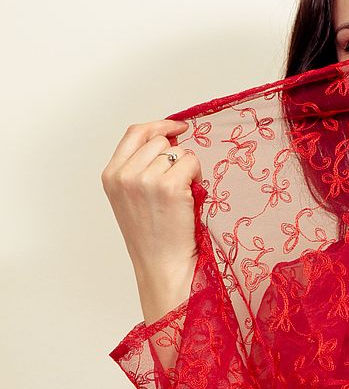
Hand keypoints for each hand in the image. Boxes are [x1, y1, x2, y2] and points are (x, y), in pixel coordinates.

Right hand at [101, 120, 201, 323]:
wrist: (161, 263)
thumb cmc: (153, 234)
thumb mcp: (132, 196)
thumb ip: (140, 166)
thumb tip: (169, 138)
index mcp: (111, 175)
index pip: (135, 133)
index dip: (159, 125)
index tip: (178, 127)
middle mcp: (124, 174)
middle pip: (160, 140)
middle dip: (175, 155)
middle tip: (178, 183)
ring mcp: (145, 179)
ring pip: (178, 151)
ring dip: (187, 168)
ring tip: (182, 195)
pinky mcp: (169, 186)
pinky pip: (191, 163)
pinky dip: (197, 177)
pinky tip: (190, 198)